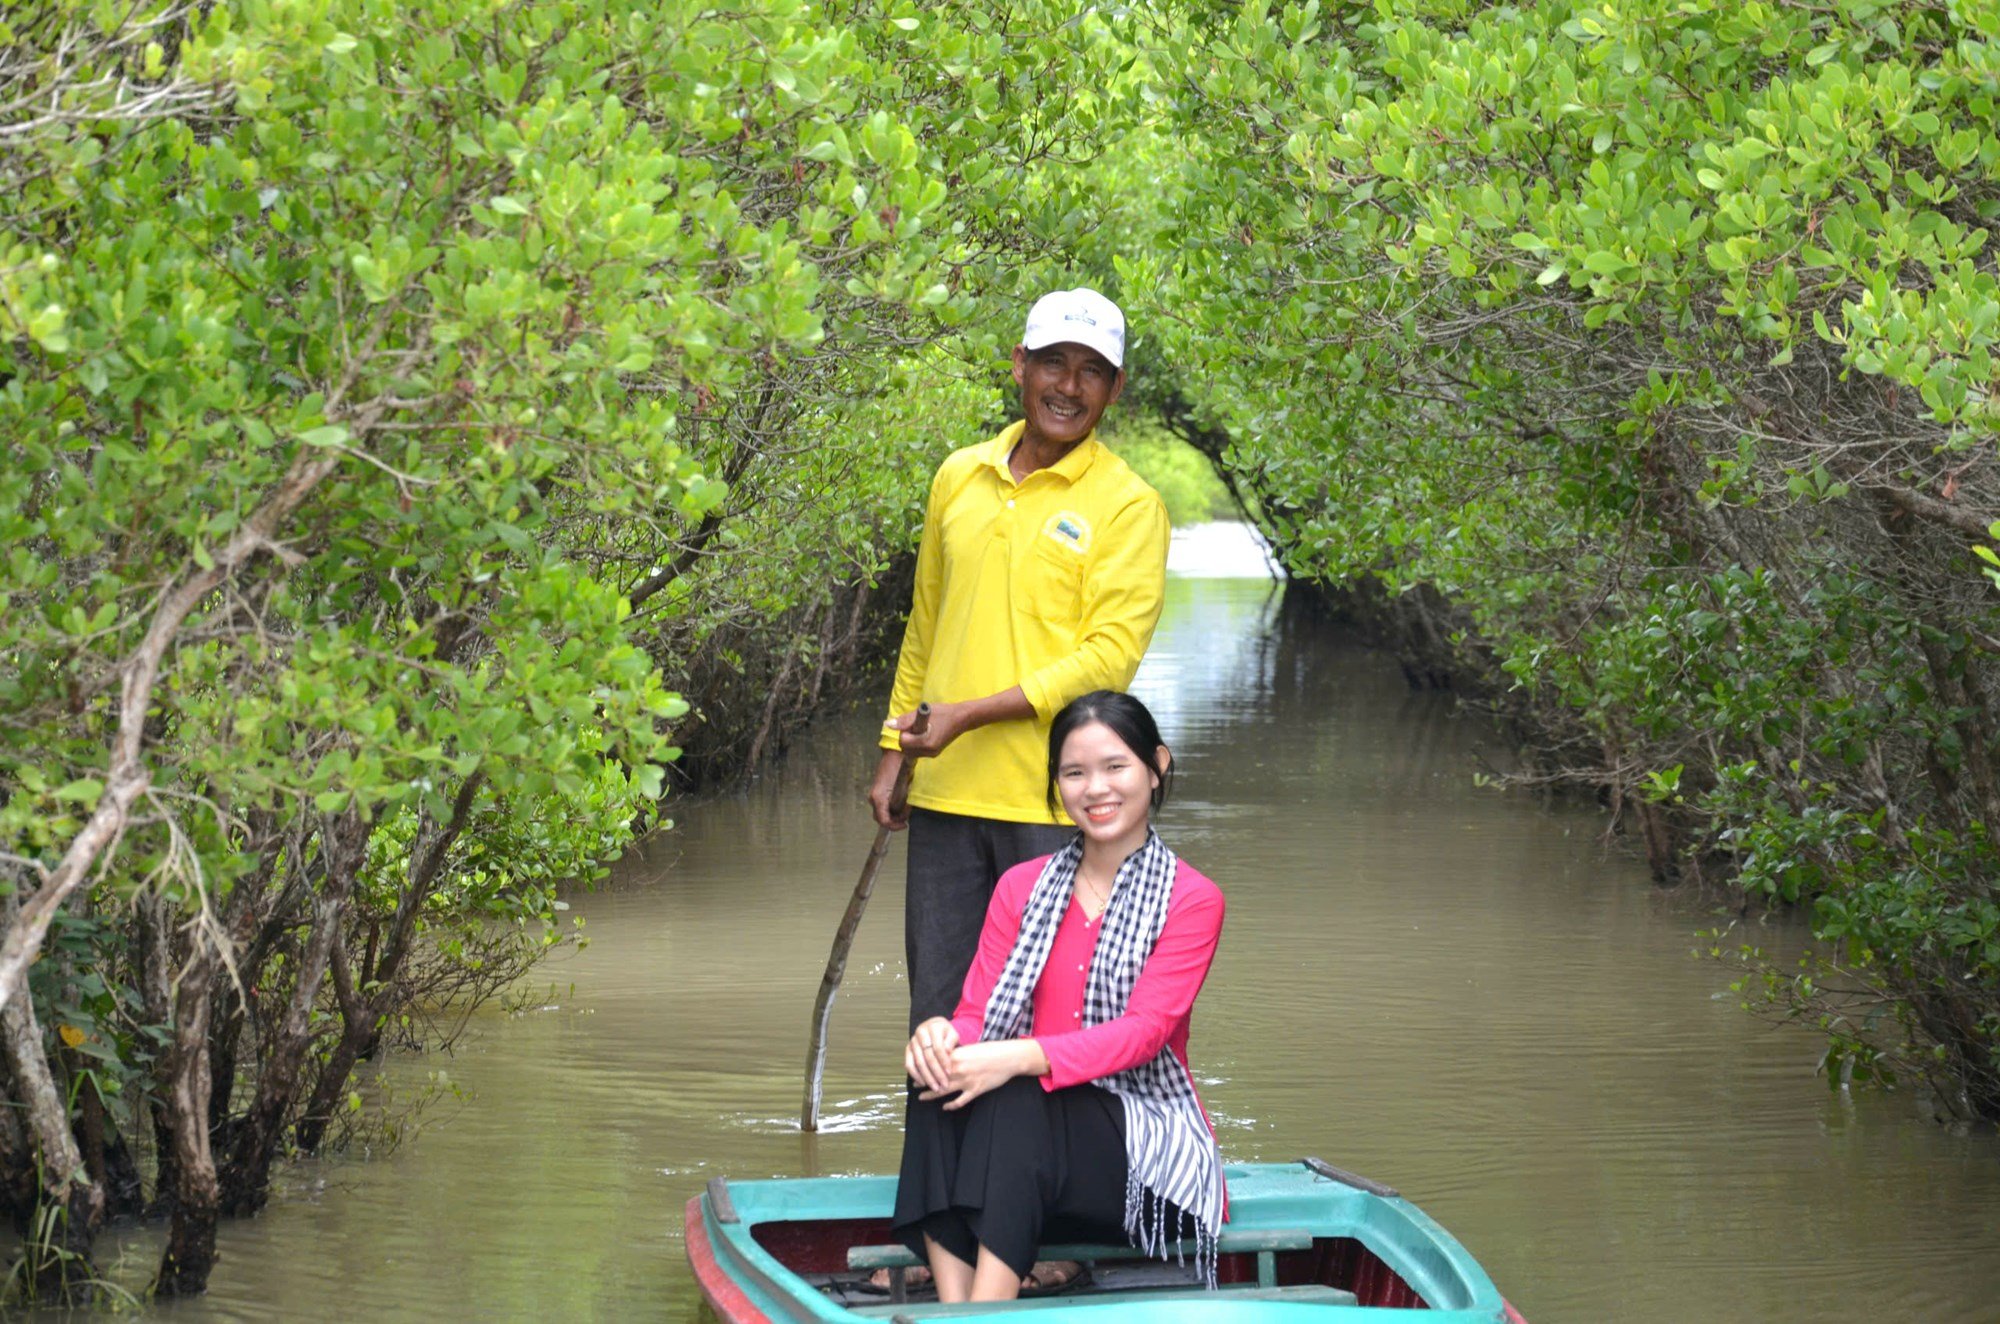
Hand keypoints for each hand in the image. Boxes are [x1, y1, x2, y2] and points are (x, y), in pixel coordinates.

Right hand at [867, 750, 910, 829]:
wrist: (896, 755)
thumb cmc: (900, 770)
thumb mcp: (903, 791)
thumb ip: (900, 806)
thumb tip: (902, 817)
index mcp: (878, 799)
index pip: (884, 821)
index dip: (894, 826)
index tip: (905, 825)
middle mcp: (873, 798)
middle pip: (881, 818)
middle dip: (895, 820)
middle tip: (906, 814)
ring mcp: (874, 795)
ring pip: (882, 812)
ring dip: (894, 814)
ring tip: (905, 806)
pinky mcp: (877, 792)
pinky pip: (883, 805)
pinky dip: (892, 807)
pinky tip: (901, 802)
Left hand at [894, 701, 965, 758]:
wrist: (961, 719)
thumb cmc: (943, 712)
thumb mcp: (922, 712)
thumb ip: (904, 720)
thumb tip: (887, 725)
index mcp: (926, 742)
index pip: (903, 742)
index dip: (905, 731)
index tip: (914, 723)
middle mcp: (929, 751)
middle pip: (905, 749)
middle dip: (907, 737)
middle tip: (917, 726)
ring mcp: (932, 754)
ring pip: (910, 751)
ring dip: (911, 740)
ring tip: (923, 729)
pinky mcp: (934, 753)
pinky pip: (917, 751)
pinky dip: (917, 743)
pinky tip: (926, 734)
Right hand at [905, 1017, 960, 1093]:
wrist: (934, 1026)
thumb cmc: (945, 1033)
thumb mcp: (952, 1033)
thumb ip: (951, 1042)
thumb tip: (948, 1052)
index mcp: (932, 1028)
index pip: (938, 1048)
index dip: (943, 1061)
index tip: (949, 1073)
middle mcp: (920, 1033)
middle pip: (928, 1057)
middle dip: (936, 1073)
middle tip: (943, 1085)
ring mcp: (912, 1042)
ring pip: (918, 1062)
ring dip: (927, 1077)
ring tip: (935, 1087)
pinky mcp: (907, 1049)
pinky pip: (909, 1064)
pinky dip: (915, 1075)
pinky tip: (924, 1083)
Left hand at [920, 1039, 1046, 1110]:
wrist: (1008, 1057)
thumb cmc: (991, 1051)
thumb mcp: (971, 1049)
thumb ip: (957, 1055)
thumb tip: (944, 1058)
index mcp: (957, 1057)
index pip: (935, 1064)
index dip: (924, 1068)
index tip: (917, 1070)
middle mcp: (959, 1070)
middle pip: (935, 1078)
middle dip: (923, 1082)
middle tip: (914, 1085)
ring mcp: (967, 1081)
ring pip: (944, 1090)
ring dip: (931, 1094)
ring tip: (922, 1097)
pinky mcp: (975, 1090)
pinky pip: (959, 1101)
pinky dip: (951, 1105)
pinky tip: (945, 1107)